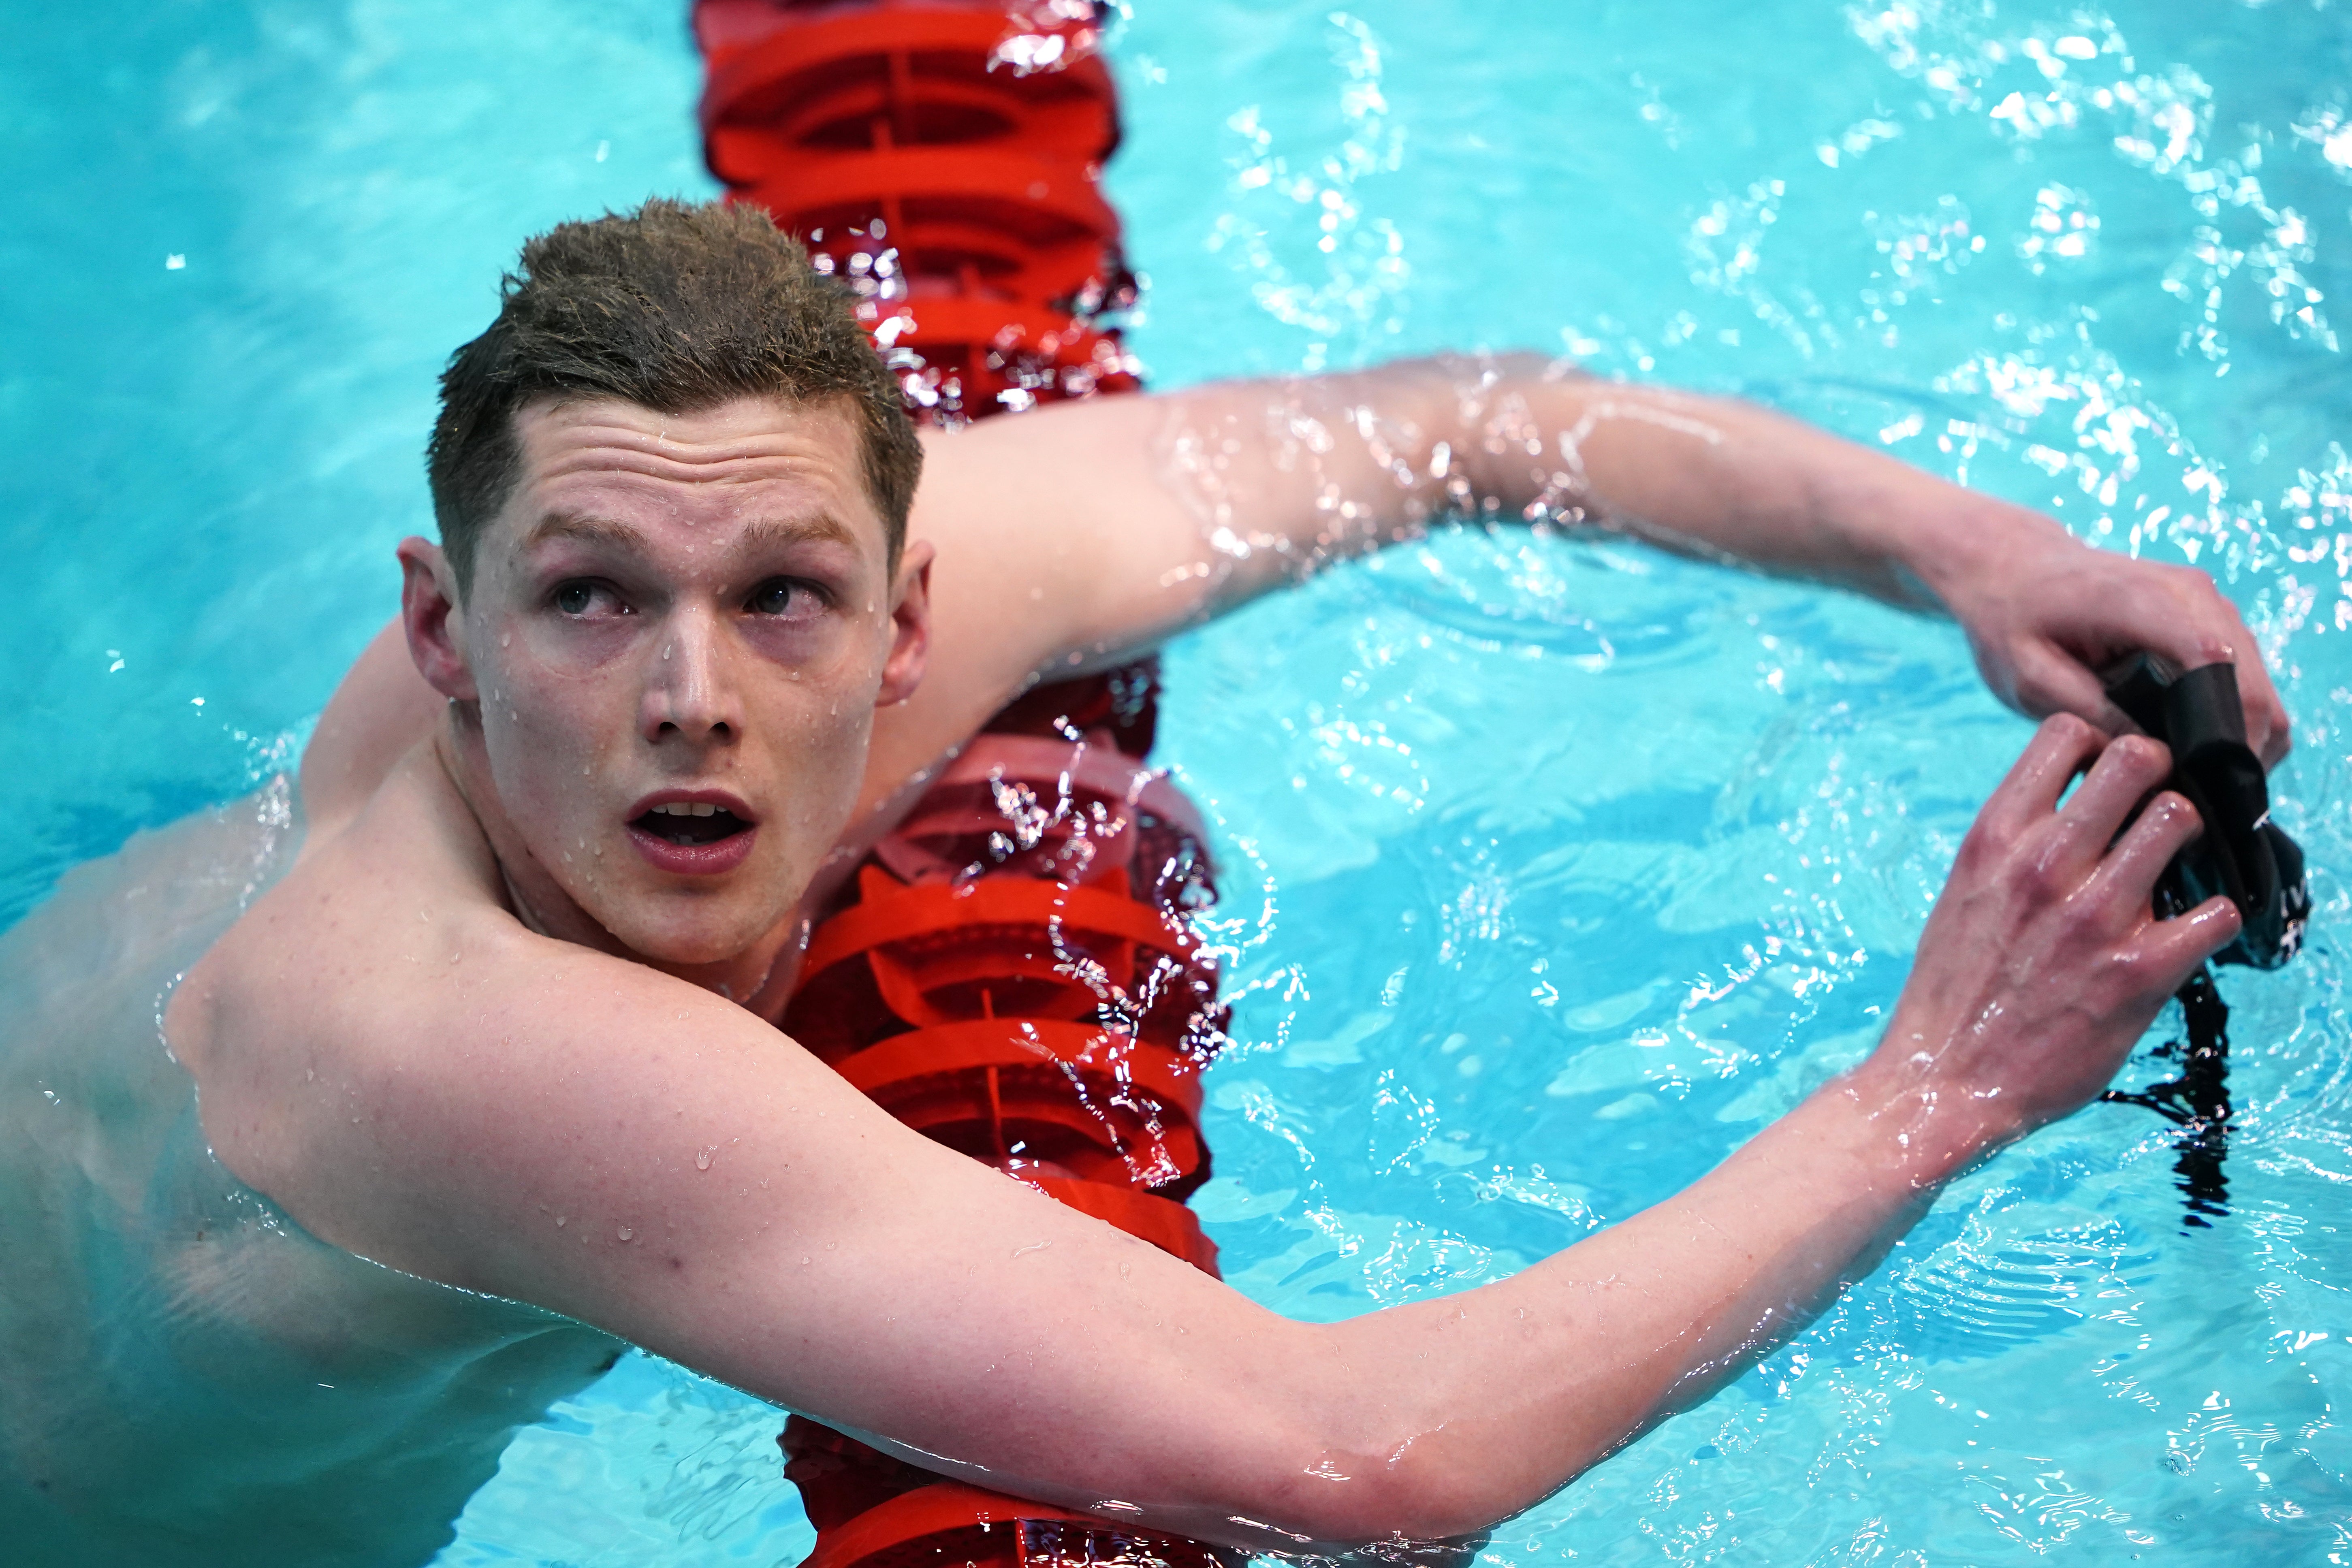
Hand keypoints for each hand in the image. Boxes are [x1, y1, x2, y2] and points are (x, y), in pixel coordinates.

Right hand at [1860, 717, 2242, 1159]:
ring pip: (2179, 821)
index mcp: (1994, 839)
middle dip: (2158, 777)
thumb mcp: (1965, 894)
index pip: (2066, 733)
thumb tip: (2070, 810)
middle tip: (2154, 812)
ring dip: (2188, 838)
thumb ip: (2014, 847)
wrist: (1941, 1083)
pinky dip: (2216, 917)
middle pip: (2137, 761)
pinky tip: (2192, 931)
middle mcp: (2045, 865)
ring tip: (2175, 868)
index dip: (2101, 744)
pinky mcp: (2141, 973)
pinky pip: (2217, 913)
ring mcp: (2095, 917)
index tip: (2106, 775)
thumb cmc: (1952, 990)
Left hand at [1936, 513, 2289, 767]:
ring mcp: (2209, 604)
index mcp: (2144, 600)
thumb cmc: (2011, 622)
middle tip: (2204, 806)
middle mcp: (2192, 594)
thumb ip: (2093, 715)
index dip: (2223, 731)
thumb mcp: (2031, 678)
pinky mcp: (2211, 620)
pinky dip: (2235, 722)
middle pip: (2251, 683)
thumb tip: (2157, 760)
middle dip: (2239, 750)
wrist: (2012, 569)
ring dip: (2242, 740)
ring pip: (2258, 686)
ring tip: (2201, 788)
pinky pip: (2245, 679)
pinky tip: (2201, 758)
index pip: (2216, 662)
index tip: (2205, 786)